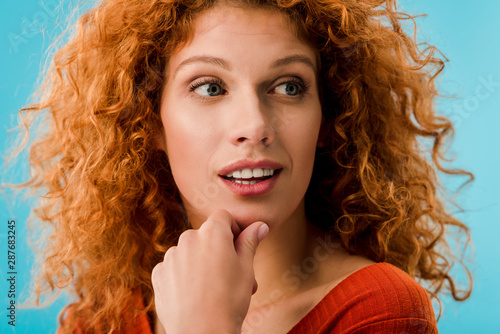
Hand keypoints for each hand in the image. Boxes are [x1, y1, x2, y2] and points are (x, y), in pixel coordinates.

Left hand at [152, 209, 268, 333]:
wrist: (202, 333)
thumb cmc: (229, 300)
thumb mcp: (246, 268)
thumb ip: (249, 242)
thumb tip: (259, 226)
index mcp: (213, 232)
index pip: (223, 217)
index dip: (233, 229)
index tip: (239, 247)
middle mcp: (188, 238)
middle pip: (206, 235)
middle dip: (218, 249)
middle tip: (233, 275)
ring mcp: (171, 256)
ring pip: (190, 252)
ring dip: (200, 263)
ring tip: (214, 289)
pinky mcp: (160, 273)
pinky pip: (175, 267)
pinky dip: (184, 276)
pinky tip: (194, 295)